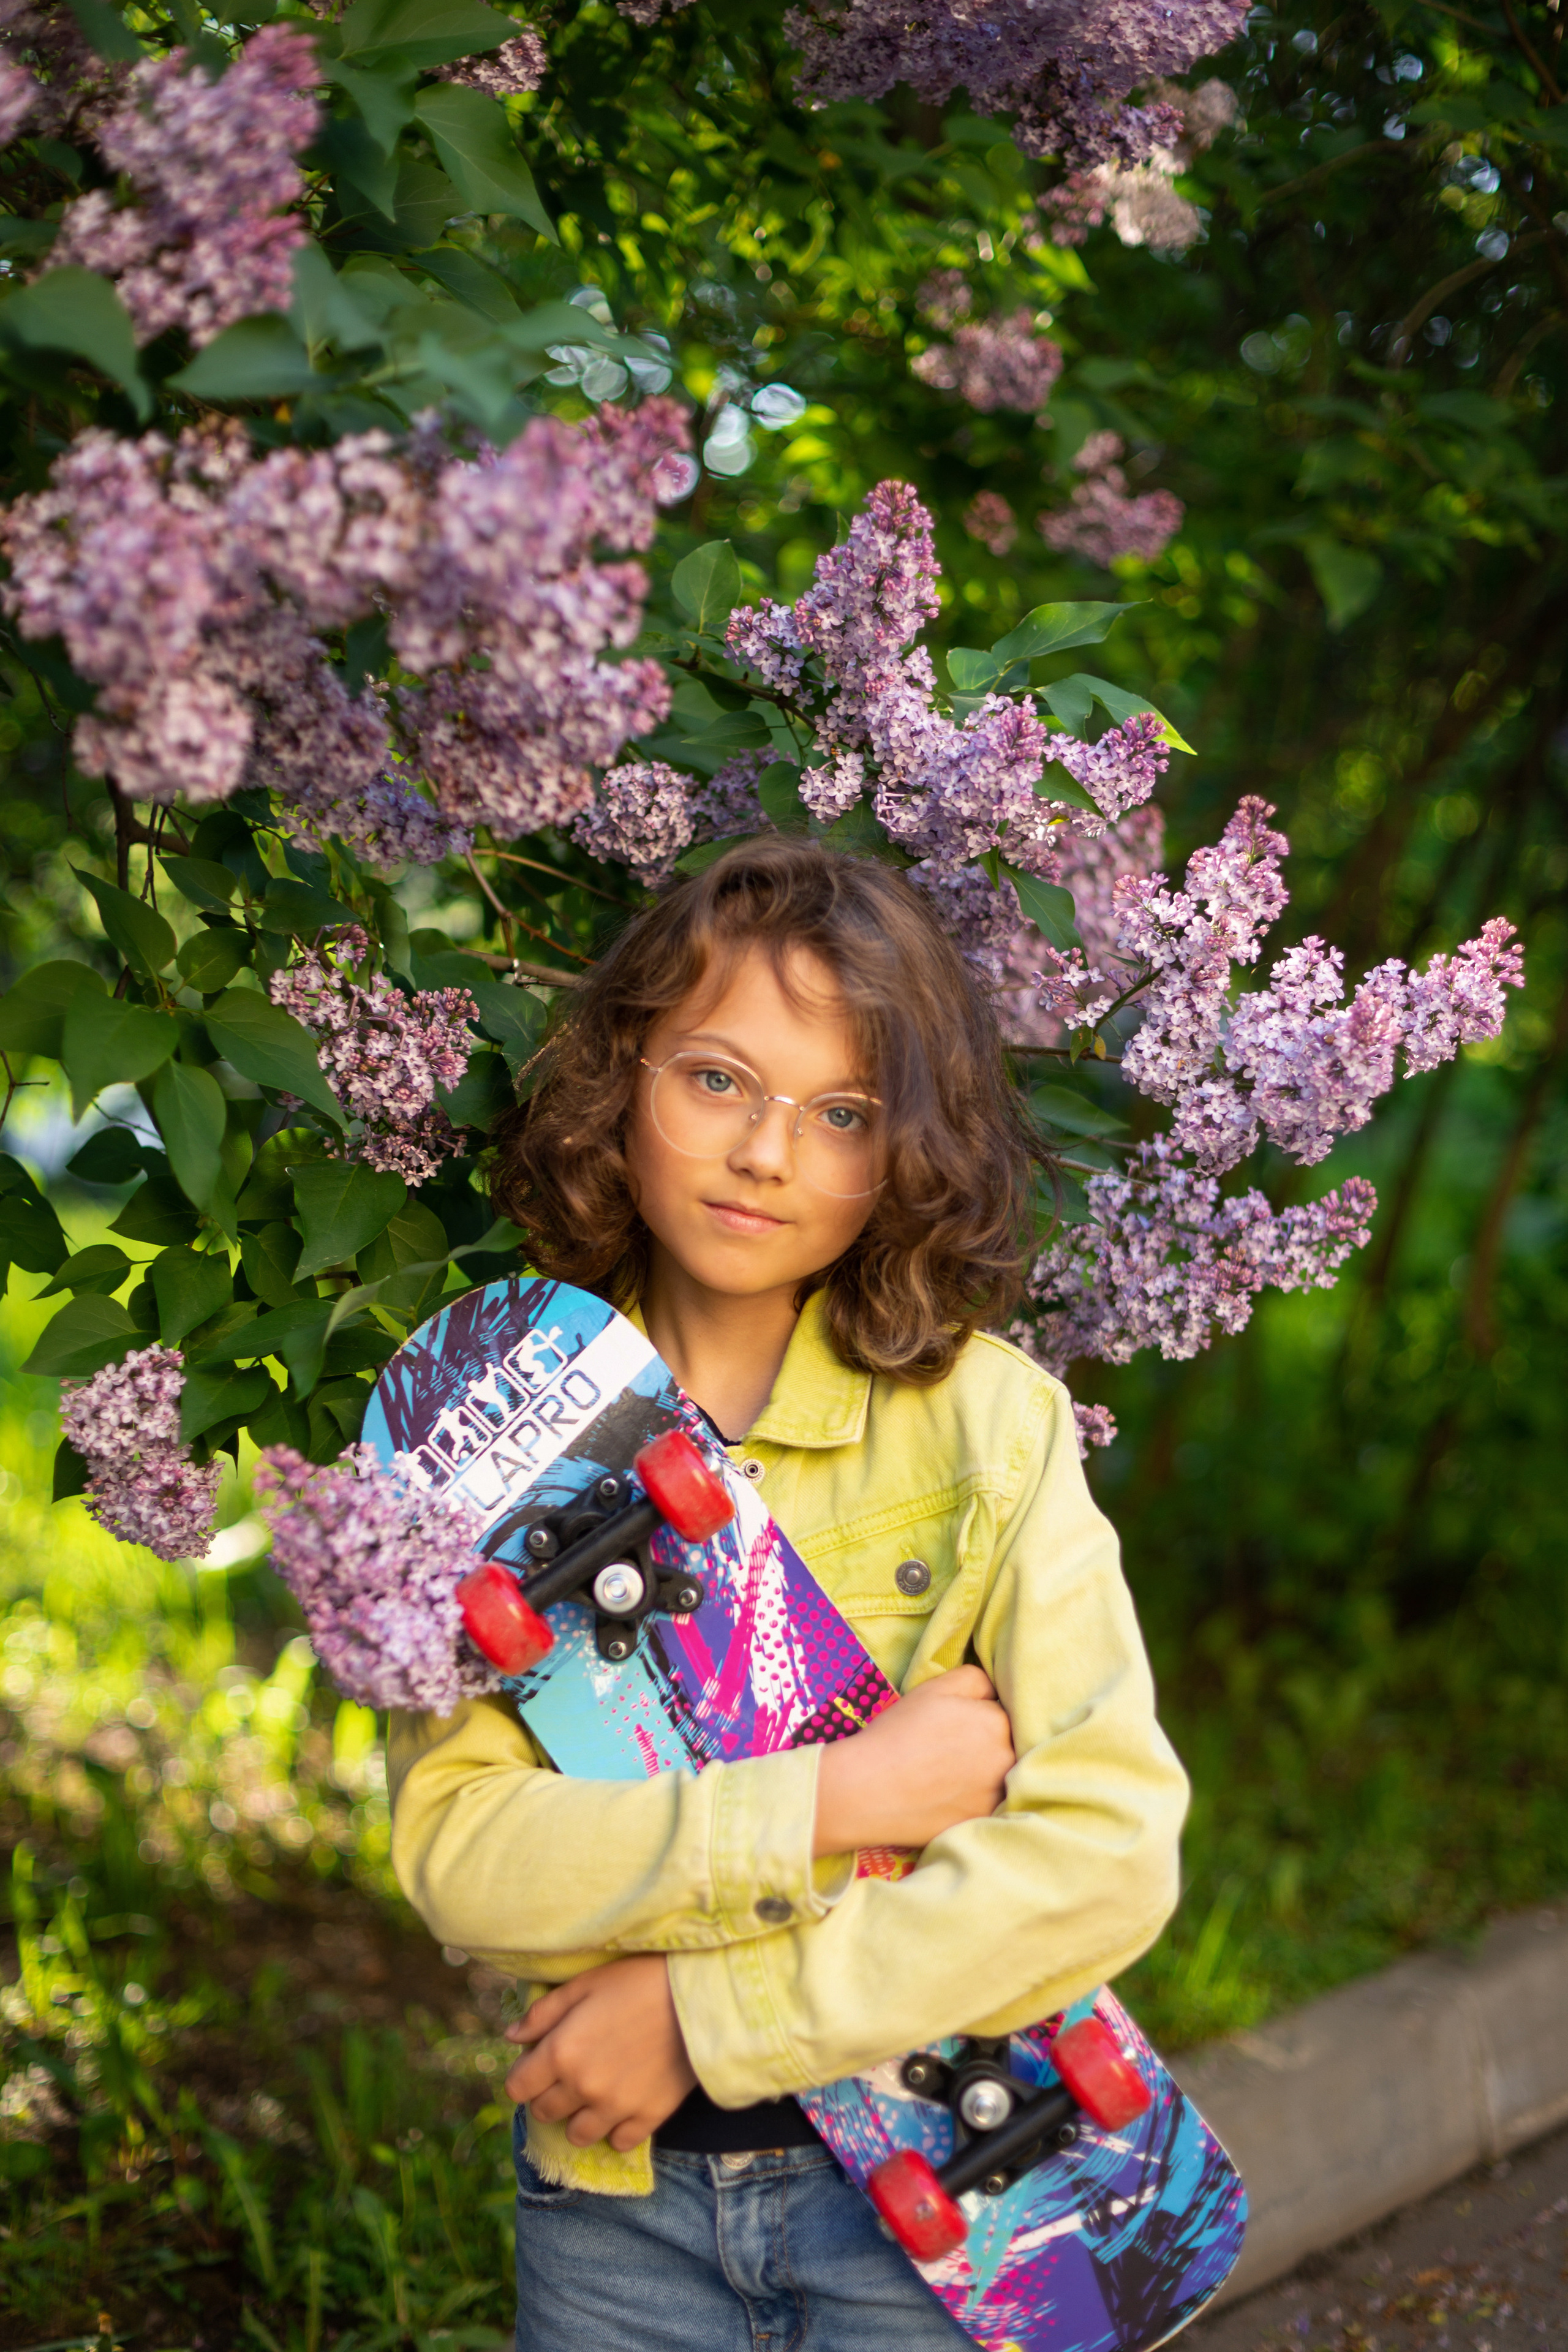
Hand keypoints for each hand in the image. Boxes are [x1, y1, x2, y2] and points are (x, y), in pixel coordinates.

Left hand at [504, 1954, 697, 2150]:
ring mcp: (615, 2108)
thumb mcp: (584, 1985)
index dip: (524, 2075)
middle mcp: (582, 2088)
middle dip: (549, 2094)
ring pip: (577, 2134)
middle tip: (569, 2072)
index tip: (538, 2064)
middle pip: (543, 2112)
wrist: (699, 1996)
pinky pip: (618, 2142)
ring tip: (595, 2091)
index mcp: (561, 2053)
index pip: (517, 2088)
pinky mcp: (647, 2119)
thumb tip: (512, 2037)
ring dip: (578, 2116)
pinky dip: (616, 2128)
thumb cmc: (637, 1981)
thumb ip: (543, 2014)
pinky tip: (624, 2102)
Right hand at [812, 1664, 1015, 1857]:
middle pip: (1007, 1744)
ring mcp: (997, 1794)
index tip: (955, 1724)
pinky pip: (989, 1803)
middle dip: (987, 1743)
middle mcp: (1006, 1759)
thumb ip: (976, 1678)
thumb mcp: (935, 1688)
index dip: (978, 1714)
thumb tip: (995, 1689)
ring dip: (985, 1772)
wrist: (868, 1789)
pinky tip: (948, 1796)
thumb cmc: (899, 1733)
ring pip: (1000, 1775)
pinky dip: (975, 1798)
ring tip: (948, 1774)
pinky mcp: (983, 1821)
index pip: (1001, 1711)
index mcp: (997, 1721)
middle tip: (950, 1750)